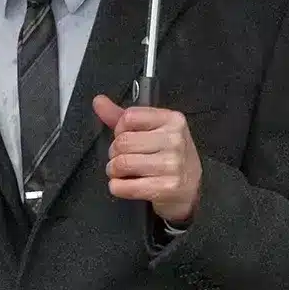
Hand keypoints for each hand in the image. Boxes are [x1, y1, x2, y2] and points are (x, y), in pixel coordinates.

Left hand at [93, 94, 201, 226]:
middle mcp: (175, 140)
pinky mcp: (167, 187)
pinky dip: (117, 187)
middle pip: (122, 142)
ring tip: (122, 173)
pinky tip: (126, 185)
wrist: (190, 188)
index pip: (129, 117)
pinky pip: (124, 186)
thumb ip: (122, 116)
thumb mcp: (151, 131)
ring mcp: (173, 164)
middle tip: (122, 159)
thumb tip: (99, 101)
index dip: (119, 130)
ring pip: (121, 163)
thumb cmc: (167, 156)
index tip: (126, 138)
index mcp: (172, 120)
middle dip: (114, 153)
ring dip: (114, 171)